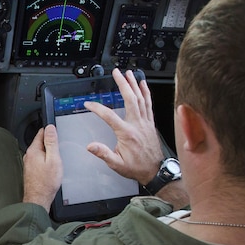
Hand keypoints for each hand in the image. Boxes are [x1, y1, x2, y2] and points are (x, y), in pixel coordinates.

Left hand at [22, 125, 62, 211]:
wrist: (38, 199)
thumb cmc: (46, 183)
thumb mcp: (53, 159)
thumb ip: (51, 143)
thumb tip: (50, 128)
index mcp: (33, 150)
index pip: (41, 133)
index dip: (50, 130)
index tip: (57, 129)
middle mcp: (29, 156)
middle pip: (40, 142)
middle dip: (50, 142)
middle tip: (60, 146)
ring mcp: (29, 163)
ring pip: (40, 152)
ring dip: (48, 152)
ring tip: (57, 158)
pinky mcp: (31, 170)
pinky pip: (39, 160)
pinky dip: (46, 160)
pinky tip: (52, 166)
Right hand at [84, 68, 165, 183]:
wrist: (155, 171)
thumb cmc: (136, 167)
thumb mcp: (116, 164)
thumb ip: (103, 153)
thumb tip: (90, 146)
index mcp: (127, 133)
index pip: (109, 116)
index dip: (97, 108)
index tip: (89, 104)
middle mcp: (137, 125)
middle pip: (130, 99)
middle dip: (123, 84)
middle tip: (117, 73)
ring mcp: (145, 122)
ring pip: (140, 98)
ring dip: (134, 84)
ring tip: (129, 73)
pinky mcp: (150, 123)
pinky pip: (148, 103)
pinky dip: (146, 92)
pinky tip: (143, 84)